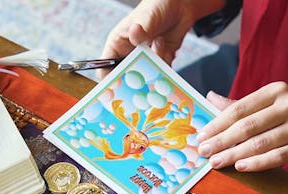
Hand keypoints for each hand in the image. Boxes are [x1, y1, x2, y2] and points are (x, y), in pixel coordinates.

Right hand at [97, 0, 224, 78]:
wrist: (181, 6)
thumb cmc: (157, 6)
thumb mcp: (147, 16)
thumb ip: (142, 28)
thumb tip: (136, 35)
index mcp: (117, 45)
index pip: (106, 68)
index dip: (108, 81)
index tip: (113, 91)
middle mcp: (129, 56)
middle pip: (126, 79)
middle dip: (133, 83)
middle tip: (140, 84)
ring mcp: (146, 61)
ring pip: (146, 78)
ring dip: (154, 68)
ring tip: (160, 42)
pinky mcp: (161, 63)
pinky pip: (162, 75)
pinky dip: (166, 69)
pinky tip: (166, 47)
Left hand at [197, 82, 287, 176]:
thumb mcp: (272, 103)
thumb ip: (241, 104)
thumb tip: (210, 97)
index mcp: (276, 90)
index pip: (239, 109)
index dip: (217, 124)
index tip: (200, 136)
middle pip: (247, 126)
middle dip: (221, 141)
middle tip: (203, 152)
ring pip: (260, 143)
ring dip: (234, 154)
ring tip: (216, 163)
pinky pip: (279, 156)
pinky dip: (258, 163)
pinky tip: (241, 167)